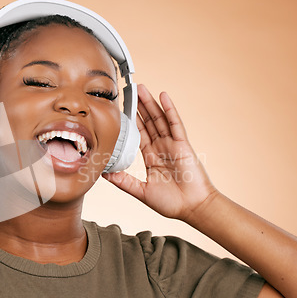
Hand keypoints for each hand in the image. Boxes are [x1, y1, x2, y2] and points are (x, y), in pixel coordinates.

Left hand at [102, 84, 217, 220]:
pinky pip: (175, 124)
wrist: (192, 208)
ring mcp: (173, 145)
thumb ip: (123, 181)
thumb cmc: (171, 202)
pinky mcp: (183, 144)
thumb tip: (104, 174)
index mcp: (152, 157)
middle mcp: (162, 148)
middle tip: (129, 92)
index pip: (139, 135)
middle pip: (148, 123)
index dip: (131, 122)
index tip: (121, 110)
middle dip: (139, 107)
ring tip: (141, 89)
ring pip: (159, 119)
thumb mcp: (141, 191)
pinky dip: (169, 109)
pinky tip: (163, 96)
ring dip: (150, 103)